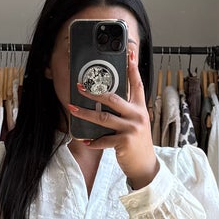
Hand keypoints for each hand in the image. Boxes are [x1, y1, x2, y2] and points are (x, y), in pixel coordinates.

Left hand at [66, 42, 159, 189]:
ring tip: (72, 109)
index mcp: (140, 107)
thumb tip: (104, 99)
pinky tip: (85, 140)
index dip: (132, 68)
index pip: (137, 84)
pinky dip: (93, 141)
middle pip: (113, 98)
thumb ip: (125, 111)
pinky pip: (103, 139)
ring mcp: (132, 128)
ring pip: (103, 118)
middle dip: (94, 92)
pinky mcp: (125, 142)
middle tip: (79, 87)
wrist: (145, 165)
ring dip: (85, 114)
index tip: (130, 53)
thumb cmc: (137, 142)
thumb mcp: (136, 123)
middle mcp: (138, 115)